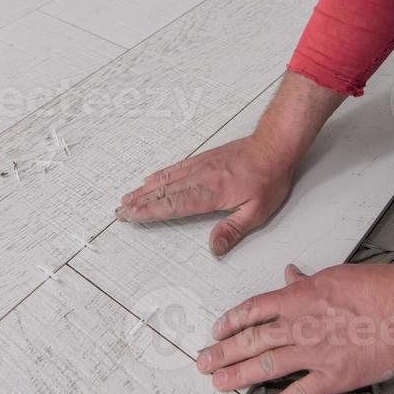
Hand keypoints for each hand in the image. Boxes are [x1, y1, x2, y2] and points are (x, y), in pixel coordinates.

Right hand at [115, 72, 343, 256]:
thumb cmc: (269, 178)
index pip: (175, 204)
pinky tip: (151, 178)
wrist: (274, 145)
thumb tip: (214, 248)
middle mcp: (201, 178)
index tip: (132, 215)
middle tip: (119, 211)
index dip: (151, 211)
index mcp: (211, 193)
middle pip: (164, 192)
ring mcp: (200, 166)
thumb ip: (233, 229)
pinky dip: (160, 175)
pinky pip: (176, 168)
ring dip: (144, 189)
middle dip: (139, 202)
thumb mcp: (258, 211)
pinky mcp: (204, 159)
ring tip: (127, 198)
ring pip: (166, 179)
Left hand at [196, 259, 393, 393]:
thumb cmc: (378, 287)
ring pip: (266, 365)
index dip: (230, 322)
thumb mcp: (335, 275)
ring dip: (238, 376)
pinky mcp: (333, 376)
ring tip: (217, 384)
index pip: (253, 310)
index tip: (217, 331)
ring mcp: (314, 352)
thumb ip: (308, 281)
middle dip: (223, 352)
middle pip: (251, 340)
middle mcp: (299, 325)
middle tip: (202, 363)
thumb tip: (290, 274)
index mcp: (299, 298)